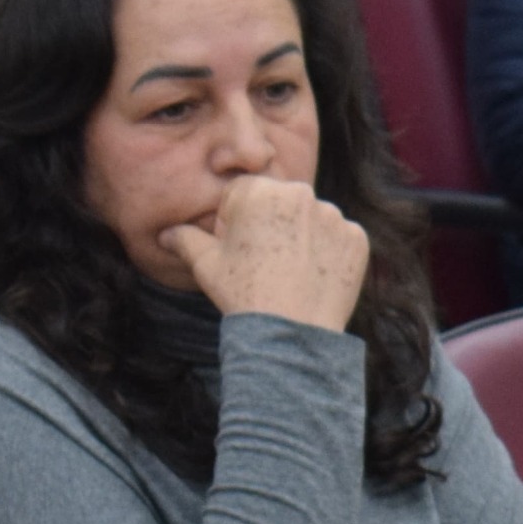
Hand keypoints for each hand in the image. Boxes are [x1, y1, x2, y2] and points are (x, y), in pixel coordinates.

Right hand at [166, 175, 370, 330]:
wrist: (292, 332)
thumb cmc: (244, 294)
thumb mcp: (206, 264)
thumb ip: (185, 239)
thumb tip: (165, 234)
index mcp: (260, 191)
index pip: (245, 193)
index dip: (236, 220)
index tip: (239, 248)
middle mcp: (301, 194)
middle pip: (281, 202)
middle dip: (271, 223)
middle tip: (264, 261)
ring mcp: (334, 216)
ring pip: (312, 219)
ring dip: (302, 236)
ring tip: (290, 271)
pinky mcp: (357, 239)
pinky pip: (339, 239)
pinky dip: (329, 253)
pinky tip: (314, 276)